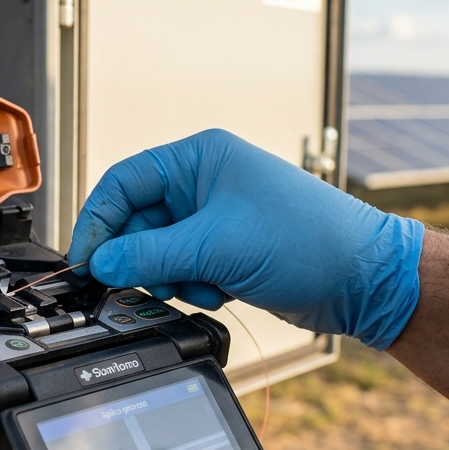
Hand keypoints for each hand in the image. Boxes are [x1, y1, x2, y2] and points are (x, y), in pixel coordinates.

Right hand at [67, 129, 423, 350]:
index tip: (86, 259)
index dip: (98, 221)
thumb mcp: (217, 246)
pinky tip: (221, 290)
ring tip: (203, 285)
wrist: (363, 279)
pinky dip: (192, 286)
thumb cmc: (310, 241)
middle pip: (137, 221)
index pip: (124, 182)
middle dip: (141, 258)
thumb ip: (150, 255)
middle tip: (144, 284)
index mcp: (199, 158)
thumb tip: (101, 263)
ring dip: (171, 277)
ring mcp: (214, 218)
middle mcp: (203, 183)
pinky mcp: (224, 250)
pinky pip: (182, 269)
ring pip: (157, 251)